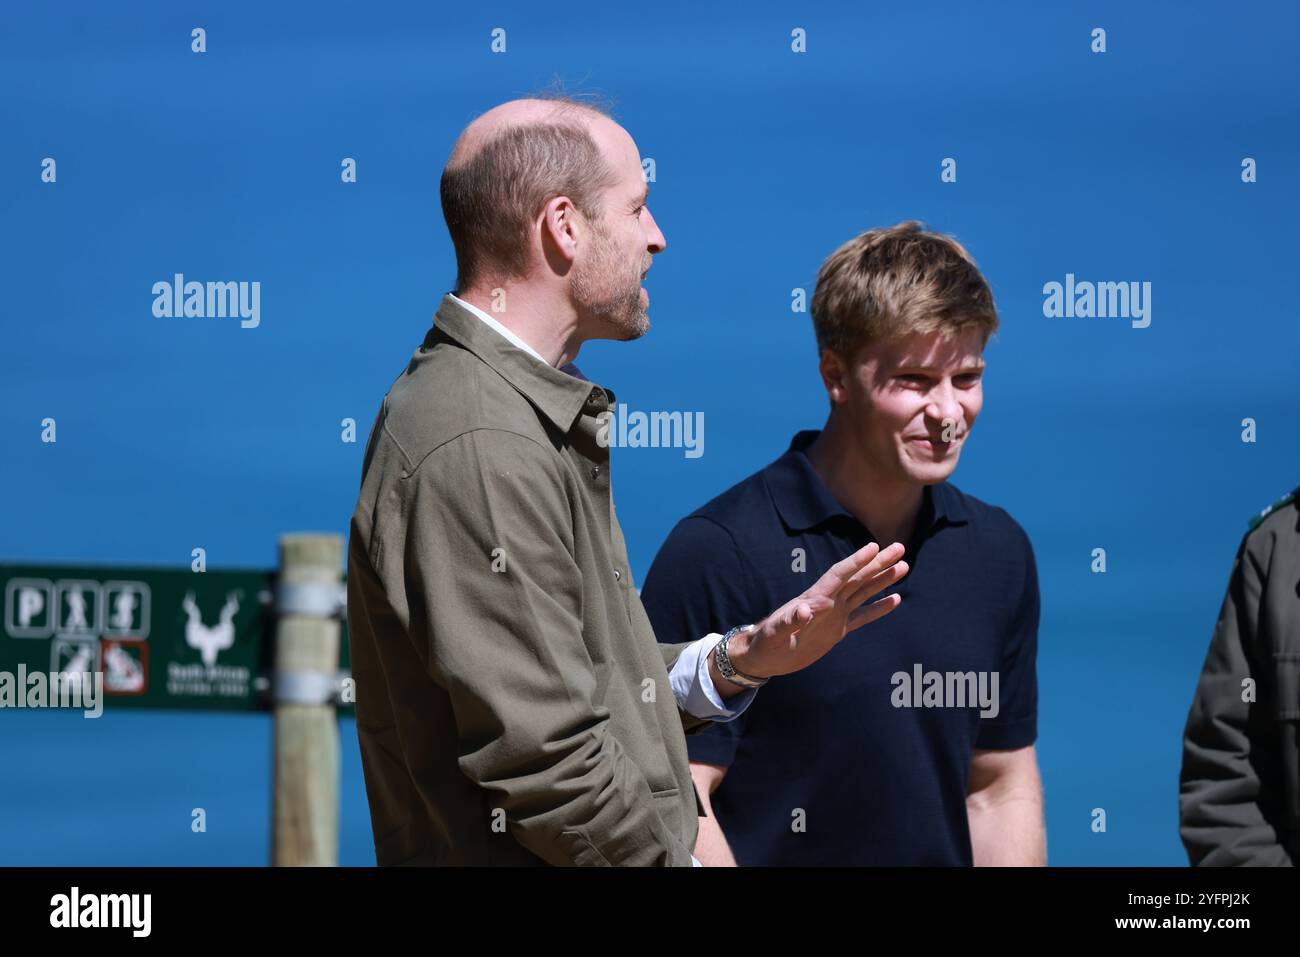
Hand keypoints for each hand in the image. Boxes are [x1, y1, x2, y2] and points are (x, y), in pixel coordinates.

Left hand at [730, 541, 907, 678]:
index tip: (874, 547)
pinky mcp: (837, 631)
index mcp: (814, 598)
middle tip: (900, 547)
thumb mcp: (774, 633)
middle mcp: (828, 601)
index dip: (856, 561)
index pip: (839, 575)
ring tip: (903, 566)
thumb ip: (788, 621)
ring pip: (863, 592)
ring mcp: (834, 615)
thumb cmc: (766, 643)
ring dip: (882, 580)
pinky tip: (895, 599)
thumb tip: (804, 609)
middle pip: (857, 577)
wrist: (764, 657)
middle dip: (878, 563)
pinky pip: (862, 617)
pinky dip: (878, 608)